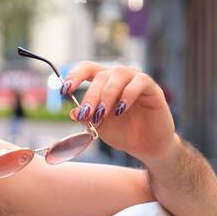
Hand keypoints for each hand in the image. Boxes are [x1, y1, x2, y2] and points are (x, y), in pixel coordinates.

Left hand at [60, 62, 177, 163]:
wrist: (147, 147)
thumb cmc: (123, 133)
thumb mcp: (100, 127)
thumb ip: (88, 118)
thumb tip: (73, 112)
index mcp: (104, 83)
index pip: (87, 69)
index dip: (74, 75)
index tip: (64, 90)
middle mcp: (119, 78)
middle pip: (100, 75)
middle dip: (90, 95)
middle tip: (86, 114)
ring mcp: (136, 80)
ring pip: (118, 74)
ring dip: (107, 94)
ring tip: (102, 114)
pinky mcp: (152, 88)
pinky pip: (139, 82)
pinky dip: (127, 94)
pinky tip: (121, 109)